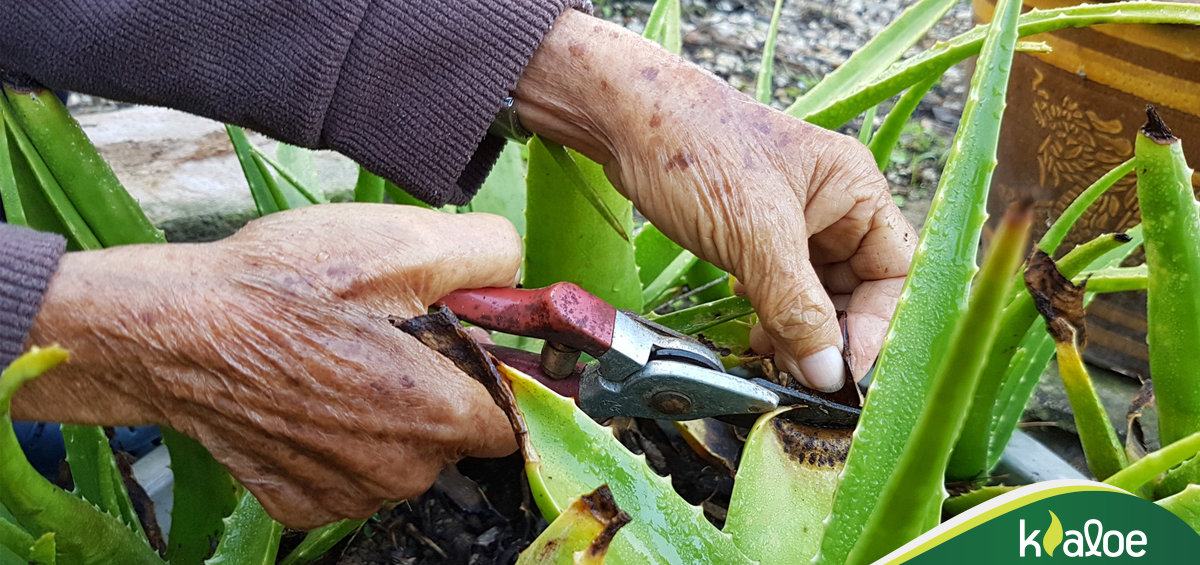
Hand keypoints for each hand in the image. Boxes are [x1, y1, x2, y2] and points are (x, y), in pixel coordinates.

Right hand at [17, 205, 521, 528]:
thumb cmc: (285, 286)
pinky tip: (304, 396)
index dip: (491, 372)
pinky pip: (346, 473)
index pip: (512, 412)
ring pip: (401, 457)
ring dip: (385, 418)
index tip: (461, 344)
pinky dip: (336, 440)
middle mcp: (403, 472)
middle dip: (435, 391)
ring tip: (336, 361)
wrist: (172, 331)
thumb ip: (489, 255)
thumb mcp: (402, 240)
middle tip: (385, 339)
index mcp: (441, 416)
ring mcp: (348, 496)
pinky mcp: (300, 504)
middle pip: (455, 435)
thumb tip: (517, 276)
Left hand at [514, 10, 915, 390]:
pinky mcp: (755, 231)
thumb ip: (797, 308)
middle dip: (833, 335)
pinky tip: (753, 332)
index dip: (878, 327)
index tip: (845, 375)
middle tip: (802, 376)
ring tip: (772, 357)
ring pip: (817, 292)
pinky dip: (772, 314)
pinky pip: (781, 284)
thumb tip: (828, 374)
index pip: (895, 273)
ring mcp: (794, 218)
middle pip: (859, 288)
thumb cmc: (697, 156)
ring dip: (800, 331)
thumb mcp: (755, 236)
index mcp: (855, 190)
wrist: (623, 119)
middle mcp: (834, 204)